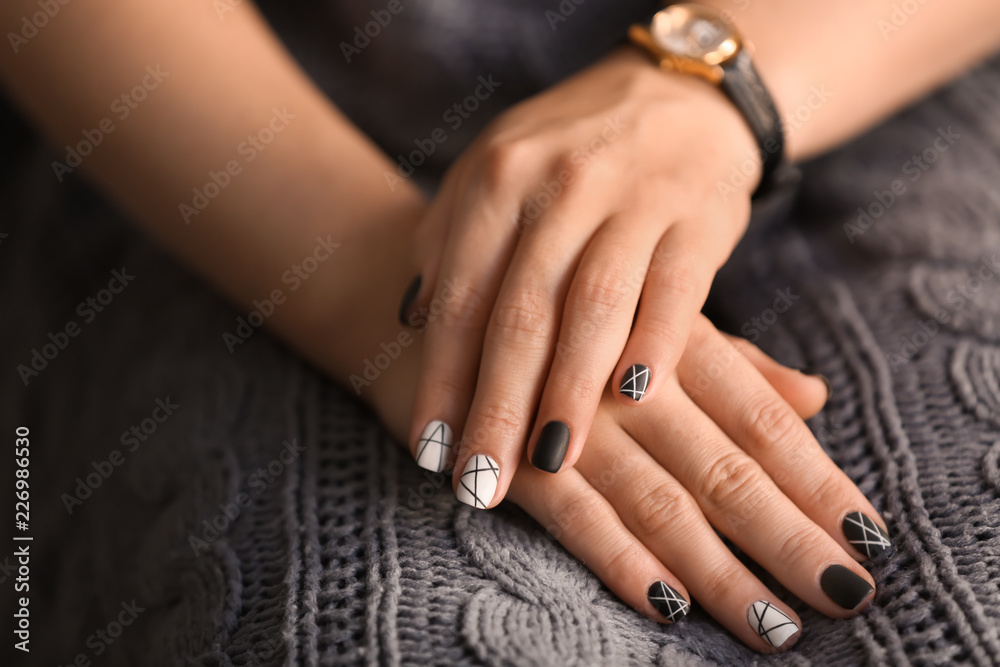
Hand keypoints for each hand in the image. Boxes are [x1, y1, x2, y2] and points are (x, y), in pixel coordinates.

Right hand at [371, 314, 887, 651]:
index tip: (868, 536)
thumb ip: (729, 360)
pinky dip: (617, 559)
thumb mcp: (644, 314)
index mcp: (672, 338)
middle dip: (787, 537)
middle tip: (844, 596)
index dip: (818, 480)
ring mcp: (569, 419)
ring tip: (772, 626)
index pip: (762, 420)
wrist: (424, 296)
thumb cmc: (551, 308)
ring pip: (659, 501)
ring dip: (717, 571)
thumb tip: (814, 396)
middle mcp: (629, 379)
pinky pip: (570, 514)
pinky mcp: (510, 450)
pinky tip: (663, 603)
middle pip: (725, 469)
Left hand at [400, 46, 761, 506]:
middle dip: (496, 408)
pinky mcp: (696, 217)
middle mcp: (559, 187)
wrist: (677, 97)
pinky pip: (675, 291)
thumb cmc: (569, 150)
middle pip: (520, 316)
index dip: (442, 380)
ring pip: (592, 309)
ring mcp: (631, 199)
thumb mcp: (493, 173)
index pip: (461, 298)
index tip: (427, 451)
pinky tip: (634, 401)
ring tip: (548, 465)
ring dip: (569, 394)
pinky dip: (656, 345)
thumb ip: (448, 240)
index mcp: (498, 180)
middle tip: (479, 484)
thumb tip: (410, 322)